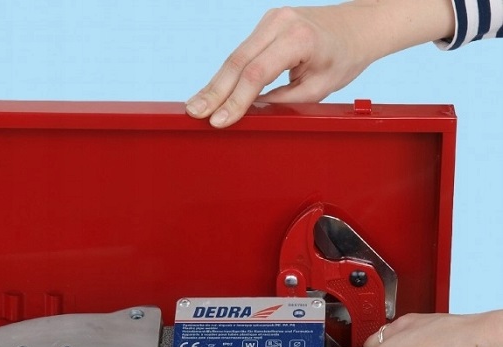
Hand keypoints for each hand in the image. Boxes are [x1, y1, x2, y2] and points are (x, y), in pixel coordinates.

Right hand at [186, 0, 455, 127]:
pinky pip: (240, 53)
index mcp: (300, 37)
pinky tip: (210, 93)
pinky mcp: (265, 26)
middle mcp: (281, 22)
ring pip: (234, 57)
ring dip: (214, 85)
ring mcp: (271, 20)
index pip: (258, 72)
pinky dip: (225, 75)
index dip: (235, 100)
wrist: (356, 27)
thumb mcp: (317, 88)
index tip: (219, 121)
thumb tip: (250, 116)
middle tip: (194, 113)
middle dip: (215, 92)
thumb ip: (282, 102)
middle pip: (238, 61)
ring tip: (195, 107)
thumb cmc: (342, 58)